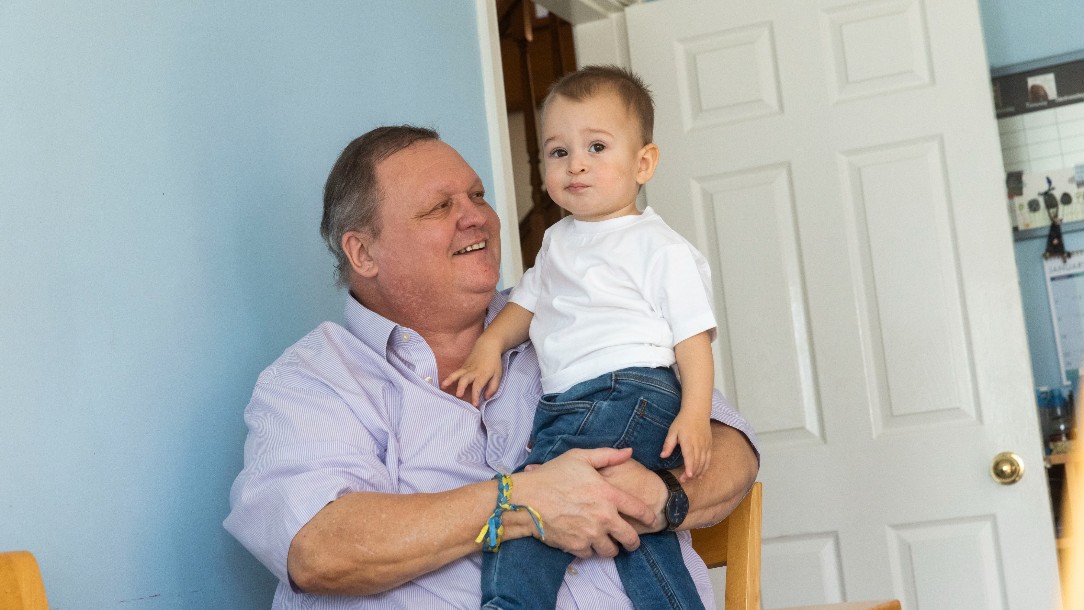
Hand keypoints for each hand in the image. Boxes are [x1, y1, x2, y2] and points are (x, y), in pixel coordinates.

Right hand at [441, 342, 502, 404]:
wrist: (488, 346)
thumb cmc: (494, 362)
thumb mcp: (498, 375)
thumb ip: (493, 387)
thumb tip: (486, 397)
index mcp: (483, 374)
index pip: (478, 386)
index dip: (475, 395)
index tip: (474, 404)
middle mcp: (473, 371)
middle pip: (465, 379)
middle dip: (461, 387)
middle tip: (458, 395)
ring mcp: (466, 368)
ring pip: (457, 374)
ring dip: (450, 380)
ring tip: (443, 387)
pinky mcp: (463, 367)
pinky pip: (455, 373)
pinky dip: (449, 378)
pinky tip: (443, 384)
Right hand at [513, 448, 657, 557]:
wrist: (527, 499)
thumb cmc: (553, 475)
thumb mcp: (580, 457)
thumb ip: (607, 455)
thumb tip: (629, 452)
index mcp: (608, 495)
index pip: (639, 510)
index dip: (649, 516)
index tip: (651, 520)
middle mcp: (604, 518)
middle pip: (629, 538)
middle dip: (633, 542)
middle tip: (631, 542)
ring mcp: (590, 534)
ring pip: (611, 551)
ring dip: (611, 547)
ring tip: (607, 543)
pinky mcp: (576, 547)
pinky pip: (590, 554)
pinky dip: (589, 549)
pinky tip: (585, 541)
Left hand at [660, 410, 711, 482]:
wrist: (697, 412)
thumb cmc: (683, 421)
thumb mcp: (672, 431)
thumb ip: (668, 444)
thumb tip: (662, 456)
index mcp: (688, 441)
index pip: (690, 456)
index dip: (689, 467)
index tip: (687, 476)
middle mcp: (699, 444)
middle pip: (696, 462)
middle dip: (691, 473)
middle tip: (683, 480)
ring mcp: (705, 445)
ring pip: (703, 462)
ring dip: (698, 472)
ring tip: (691, 479)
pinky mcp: (709, 445)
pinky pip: (709, 459)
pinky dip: (705, 468)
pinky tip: (700, 475)